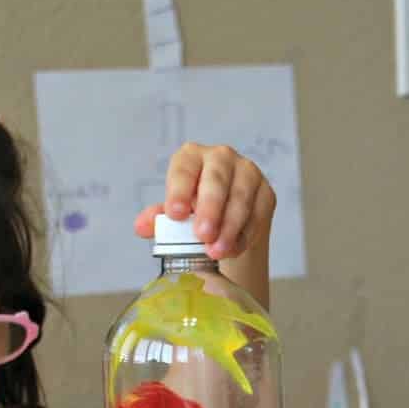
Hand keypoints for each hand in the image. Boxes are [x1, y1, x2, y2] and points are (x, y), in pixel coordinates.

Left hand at [133, 142, 276, 261]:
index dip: (179, 191)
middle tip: (202, 235)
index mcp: (192, 156)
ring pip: (240, 198)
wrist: (227, 218)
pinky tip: (232, 249)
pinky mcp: (266, 193)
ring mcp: (247, 173)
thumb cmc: (195, 209)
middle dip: (210, 209)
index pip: (184, 169)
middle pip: (216, 180)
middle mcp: (221, 158)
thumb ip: (158, 218)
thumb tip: (142, 227)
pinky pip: (257, 215)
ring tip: (216, 251)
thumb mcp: (175, 212)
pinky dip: (244, 235)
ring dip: (229, 227)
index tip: (176, 215)